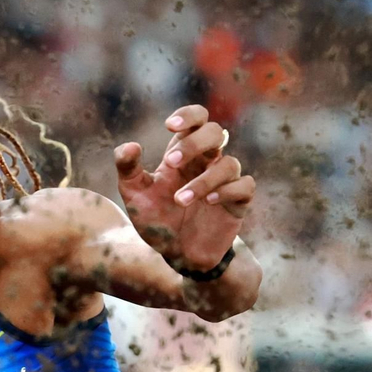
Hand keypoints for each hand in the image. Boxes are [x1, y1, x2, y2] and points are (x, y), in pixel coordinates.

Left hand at [115, 104, 255, 272]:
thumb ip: (127, 169)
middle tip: (171, 162)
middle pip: (215, 132)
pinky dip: (227, 191)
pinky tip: (208, 203)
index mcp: (184, 153)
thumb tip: (131, 145)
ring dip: (203, 180)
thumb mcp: (134, 195)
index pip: (196, 120)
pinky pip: (244, 185)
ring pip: (229, 164)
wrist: (177, 256)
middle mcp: (207, 162)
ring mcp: (224, 182)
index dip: (188, 116)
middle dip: (194, 143)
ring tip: (180, 200)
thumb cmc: (157, 220)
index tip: (169, 126)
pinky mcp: (238, 202)